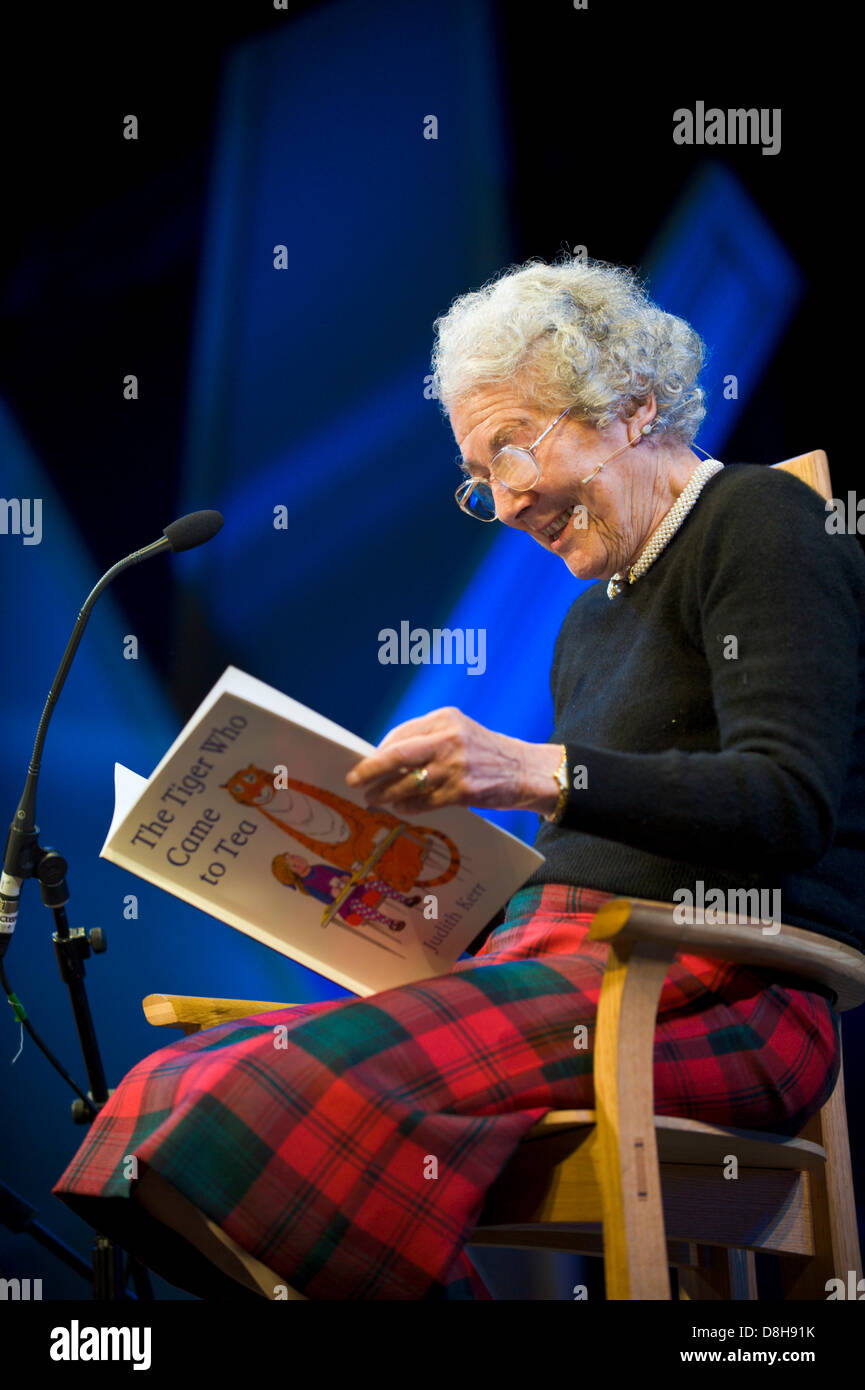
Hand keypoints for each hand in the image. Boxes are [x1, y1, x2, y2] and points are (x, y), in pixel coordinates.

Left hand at [345, 707, 563, 815]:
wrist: (526, 770)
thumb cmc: (486, 753)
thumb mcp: (459, 733)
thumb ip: (427, 740)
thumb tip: (385, 758)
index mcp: (445, 719)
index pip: (400, 734)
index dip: (378, 752)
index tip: (365, 763)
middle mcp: (449, 739)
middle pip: (396, 755)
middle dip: (370, 769)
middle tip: (354, 780)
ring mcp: (456, 766)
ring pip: (406, 783)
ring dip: (385, 794)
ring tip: (373, 799)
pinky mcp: (463, 791)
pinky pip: (424, 802)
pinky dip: (407, 807)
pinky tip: (400, 808)